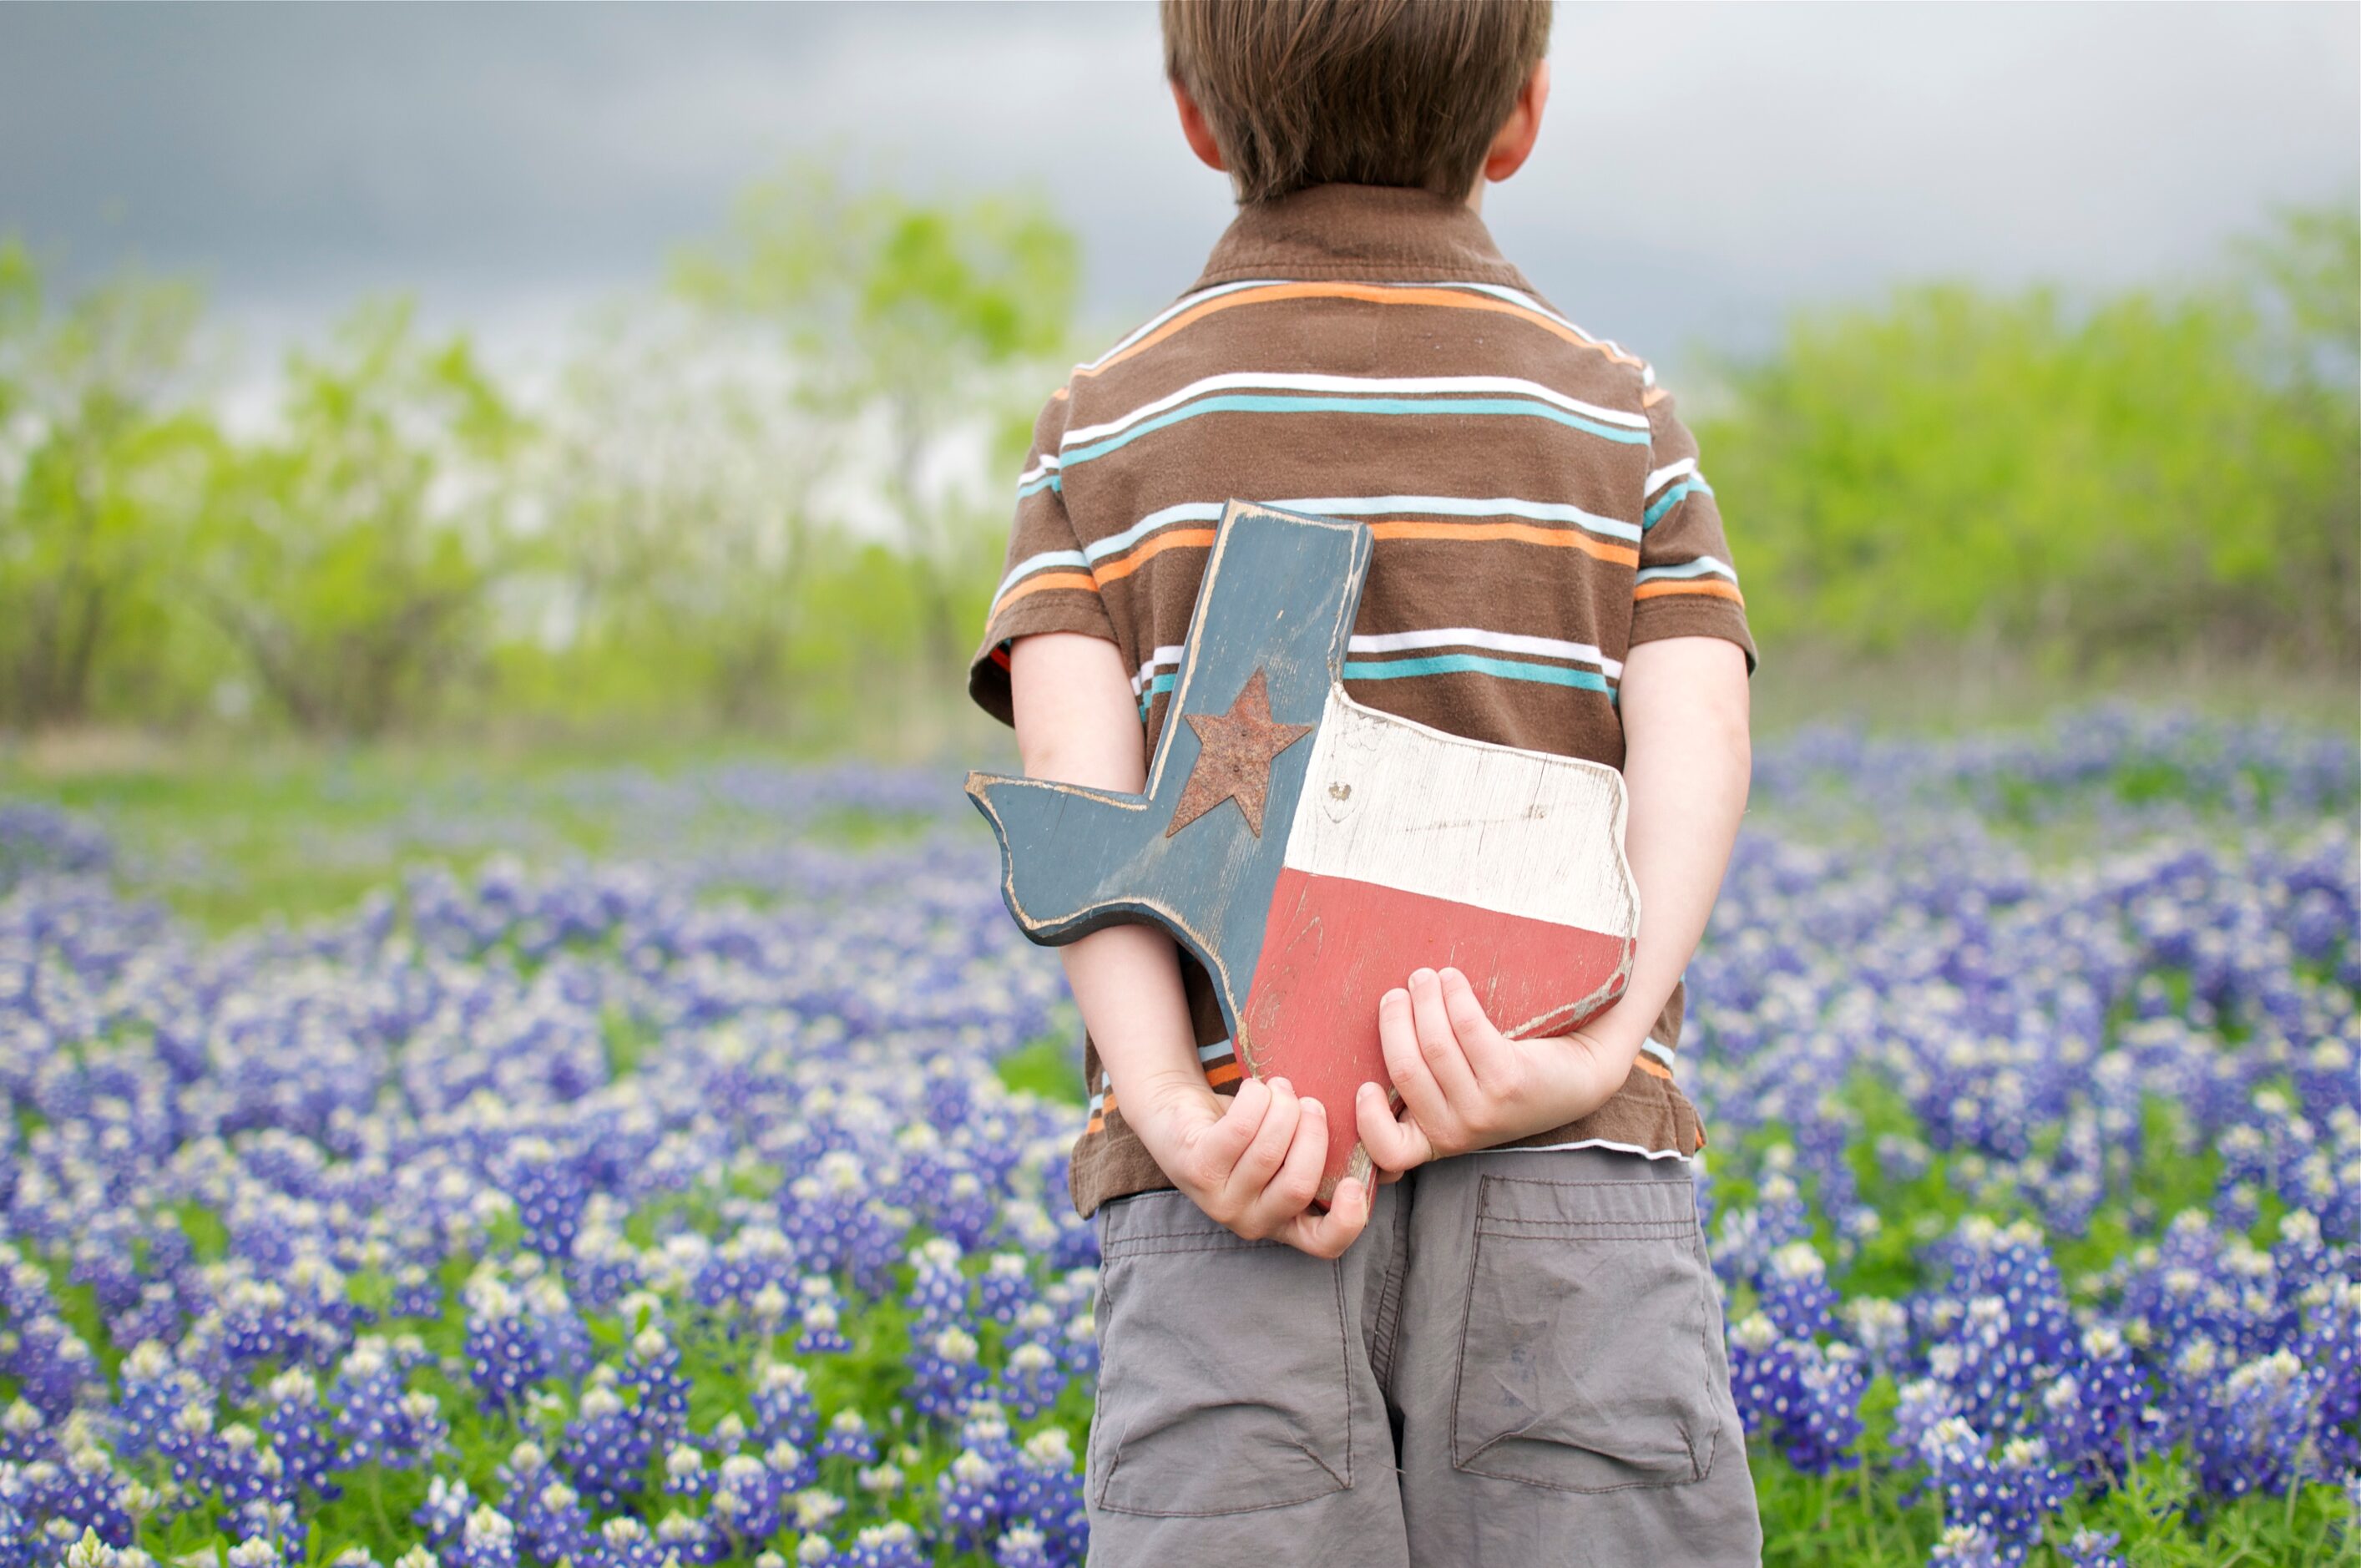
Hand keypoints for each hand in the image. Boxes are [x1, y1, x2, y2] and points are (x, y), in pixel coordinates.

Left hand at [1128, 1073, 1370, 1257]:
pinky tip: (1255, 1088)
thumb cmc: (1250, 1131)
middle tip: (1311, 1102)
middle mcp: (1253, 1221)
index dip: (1347, 1221)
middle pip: (1298, 1186)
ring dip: (1282, 1108)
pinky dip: (1255, 1099)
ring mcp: (1219, 1200)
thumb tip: (1389, 1164)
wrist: (1180, 1111)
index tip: (1354, 1183)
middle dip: (1312, 1134)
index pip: (1325, 1244)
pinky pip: (1238, 1131)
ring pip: (1268, 1154)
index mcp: (1286, 1222)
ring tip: (1281, 1087)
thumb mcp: (1295, 1148)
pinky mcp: (1194, 1169)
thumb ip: (1341, 1156)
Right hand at [1354, 966, 1641, 1173]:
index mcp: (1438, 1140)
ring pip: (1434, 1045)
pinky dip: (1454, 996)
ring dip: (1424, 999)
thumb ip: (1423, 1088)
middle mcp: (1459, 1132)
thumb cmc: (1508, 1080)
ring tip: (1424, 977)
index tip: (1363, 1087)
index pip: (1391, 1151)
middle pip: (1406, 1071)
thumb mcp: (1462, 1101)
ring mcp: (1486, 1108)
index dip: (1367, 1121)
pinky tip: (1452, 978)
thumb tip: (1376, 1039)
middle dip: (1394, 1022)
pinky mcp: (1510, 1079)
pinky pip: (1468, 1028)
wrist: (1581, 1077)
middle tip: (1397, 993)